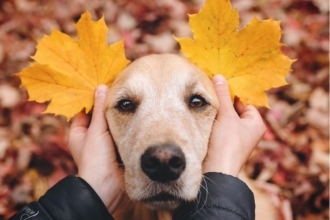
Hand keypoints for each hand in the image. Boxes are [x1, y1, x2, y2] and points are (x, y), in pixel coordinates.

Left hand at [67, 85, 124, 213]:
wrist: (107, 185)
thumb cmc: (95, 158)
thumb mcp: (96, 130)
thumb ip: (100, 109)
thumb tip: (101, 87)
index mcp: (78, 133)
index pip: (84, 110)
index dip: (92, 98)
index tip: (103, 85)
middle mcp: (90, 137)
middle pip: (99, 116)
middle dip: (108, 105)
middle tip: (119, 89)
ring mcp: (104, 142)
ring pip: (111, 123)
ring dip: (119, 115)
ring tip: (128, 98)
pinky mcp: (117, 147)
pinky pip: (121, 131)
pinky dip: (126, 124)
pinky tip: (134, 114)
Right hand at [203, 75, 265, 176]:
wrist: (216, 170)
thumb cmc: (227, 143)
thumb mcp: (226, 115)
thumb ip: (223, 95)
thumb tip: (219, 76)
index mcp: (256, 123)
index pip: (245, 101)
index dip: (233, 93)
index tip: (220, 84)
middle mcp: (248, 131)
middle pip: (234, 109)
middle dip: (223, 102)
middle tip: (210, 91)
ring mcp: (236, 138)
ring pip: (225, 118)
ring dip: (216, 111)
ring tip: (206, 102)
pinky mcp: (224, 143)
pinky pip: (219, 126)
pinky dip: (212, 121)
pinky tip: (204, 115)